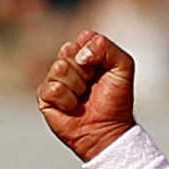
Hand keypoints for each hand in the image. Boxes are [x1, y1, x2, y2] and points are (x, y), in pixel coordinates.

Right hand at [36, 30, 136, 160]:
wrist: (108, 131)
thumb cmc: (116, 100)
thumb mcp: (123, 67)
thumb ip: (107, 48)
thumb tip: (80, 54)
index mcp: (86, 53)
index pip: (84, 38)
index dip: (95, 53)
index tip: (103, 69)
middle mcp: (68, 64)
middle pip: (67, 50)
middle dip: (85, 70)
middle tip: (92, 84)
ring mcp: (55, 80)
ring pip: (59, 68)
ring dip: (77, 86)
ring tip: (83, 97)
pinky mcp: (45, 97)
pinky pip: (52, 88)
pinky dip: (67, 101)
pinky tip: (72, 107)